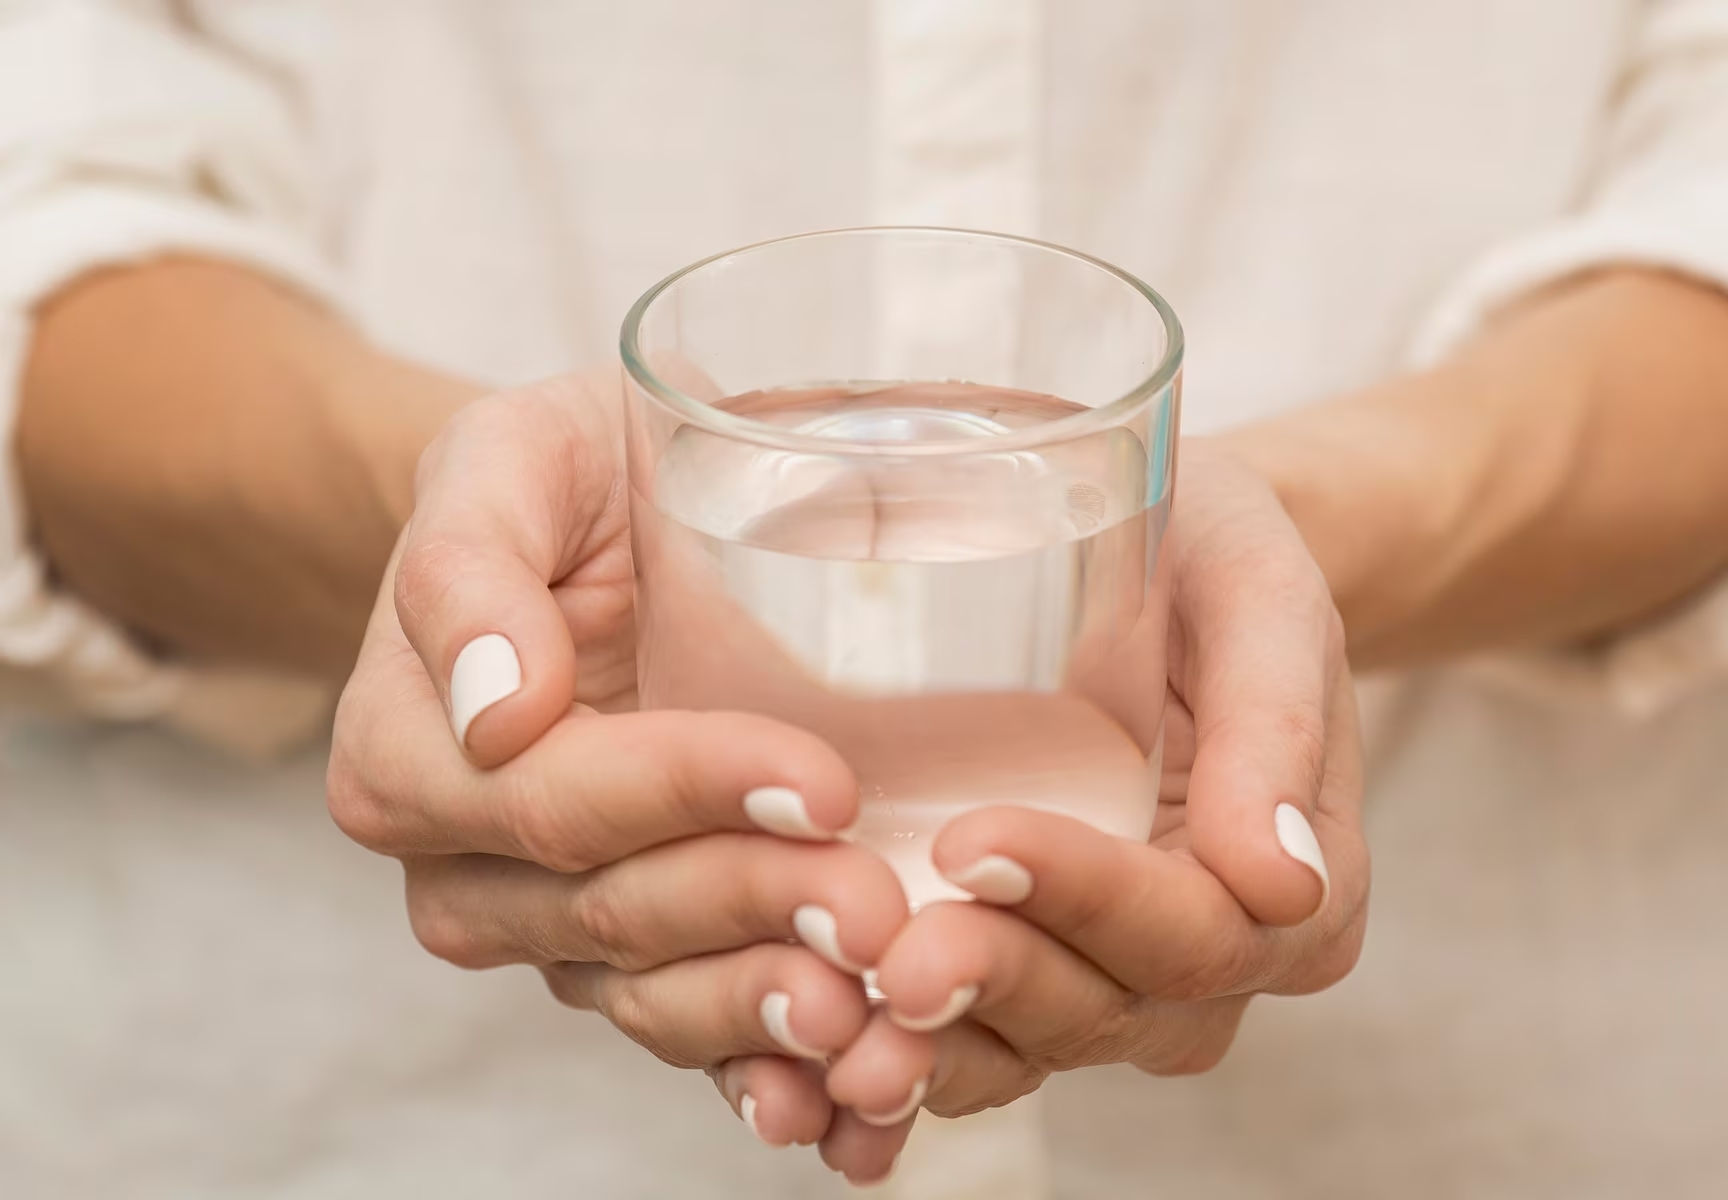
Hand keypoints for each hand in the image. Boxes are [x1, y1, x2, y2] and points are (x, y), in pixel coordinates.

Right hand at [325, 373, 915, 1181]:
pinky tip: (850, 1102)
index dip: (685, 797)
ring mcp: (554, 926)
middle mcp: (470, 865)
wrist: (607, 524)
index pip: (556, 800)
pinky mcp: (638, 956)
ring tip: (871, 1016)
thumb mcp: (509, 458)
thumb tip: (494, 707)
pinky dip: (768, 1077)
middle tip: (876, 910)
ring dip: (763, 1016)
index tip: (820, 782)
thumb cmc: (565, 478)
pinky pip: (691, 1036)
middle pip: (612, 913)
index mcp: (411, 753)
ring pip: (652, 996)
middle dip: (751, 912)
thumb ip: (468, 565)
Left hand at [737, 443, 1367, 1169]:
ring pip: (1037, 1046)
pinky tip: (821, 1057)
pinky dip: (906, 1056)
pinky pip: (978, 1042)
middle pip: (1114, 1008)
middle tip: (891, 958)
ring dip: (939, 1049)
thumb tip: (1284, 881)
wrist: (1160, 566)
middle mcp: (1214, 959)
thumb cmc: (1213, 560)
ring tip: (839, 1024)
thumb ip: (1277, 722)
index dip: (1088, 899)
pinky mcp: (1034, 969)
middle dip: (999, 983)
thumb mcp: (1259, 597)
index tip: (972, 839)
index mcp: (1302, 889)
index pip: (1198, 929)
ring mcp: (1119, 978)